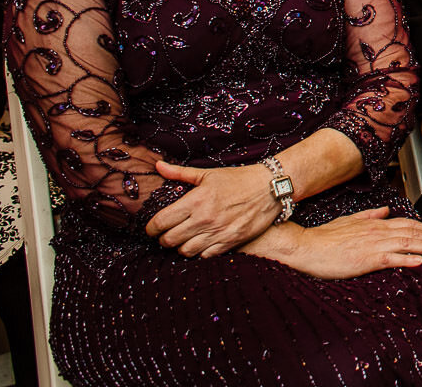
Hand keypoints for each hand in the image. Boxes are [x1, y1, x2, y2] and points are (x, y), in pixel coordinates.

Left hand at [147, 160, 281, 256]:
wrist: (270, 188)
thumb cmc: (238, 179)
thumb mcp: (208, 173)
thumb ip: (180, 173)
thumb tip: (158, 165)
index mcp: (195, 201)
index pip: (161, 222)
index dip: (151, 228)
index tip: (152, 228)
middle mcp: (204, 219)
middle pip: (169, 240)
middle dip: (163, 238)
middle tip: (167, 233)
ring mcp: (217, 232)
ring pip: (185, 251)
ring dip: (180, 246)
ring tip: (184, 239)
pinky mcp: (230, 242)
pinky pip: (205, 256)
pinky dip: (199, 252)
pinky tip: (201, 243)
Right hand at [242, 207, 421, 278]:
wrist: (305, 246)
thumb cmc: (324, 237)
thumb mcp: (349, 221)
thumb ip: (370, 215)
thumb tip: (386, 210)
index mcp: (375, 224)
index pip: (408, 224)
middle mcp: (378, 232)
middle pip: (413, 233)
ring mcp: (373, 244)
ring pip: (408, 243)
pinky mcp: (366, 259)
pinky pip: (391, 258)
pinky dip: (408, 259)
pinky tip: (421, 262)